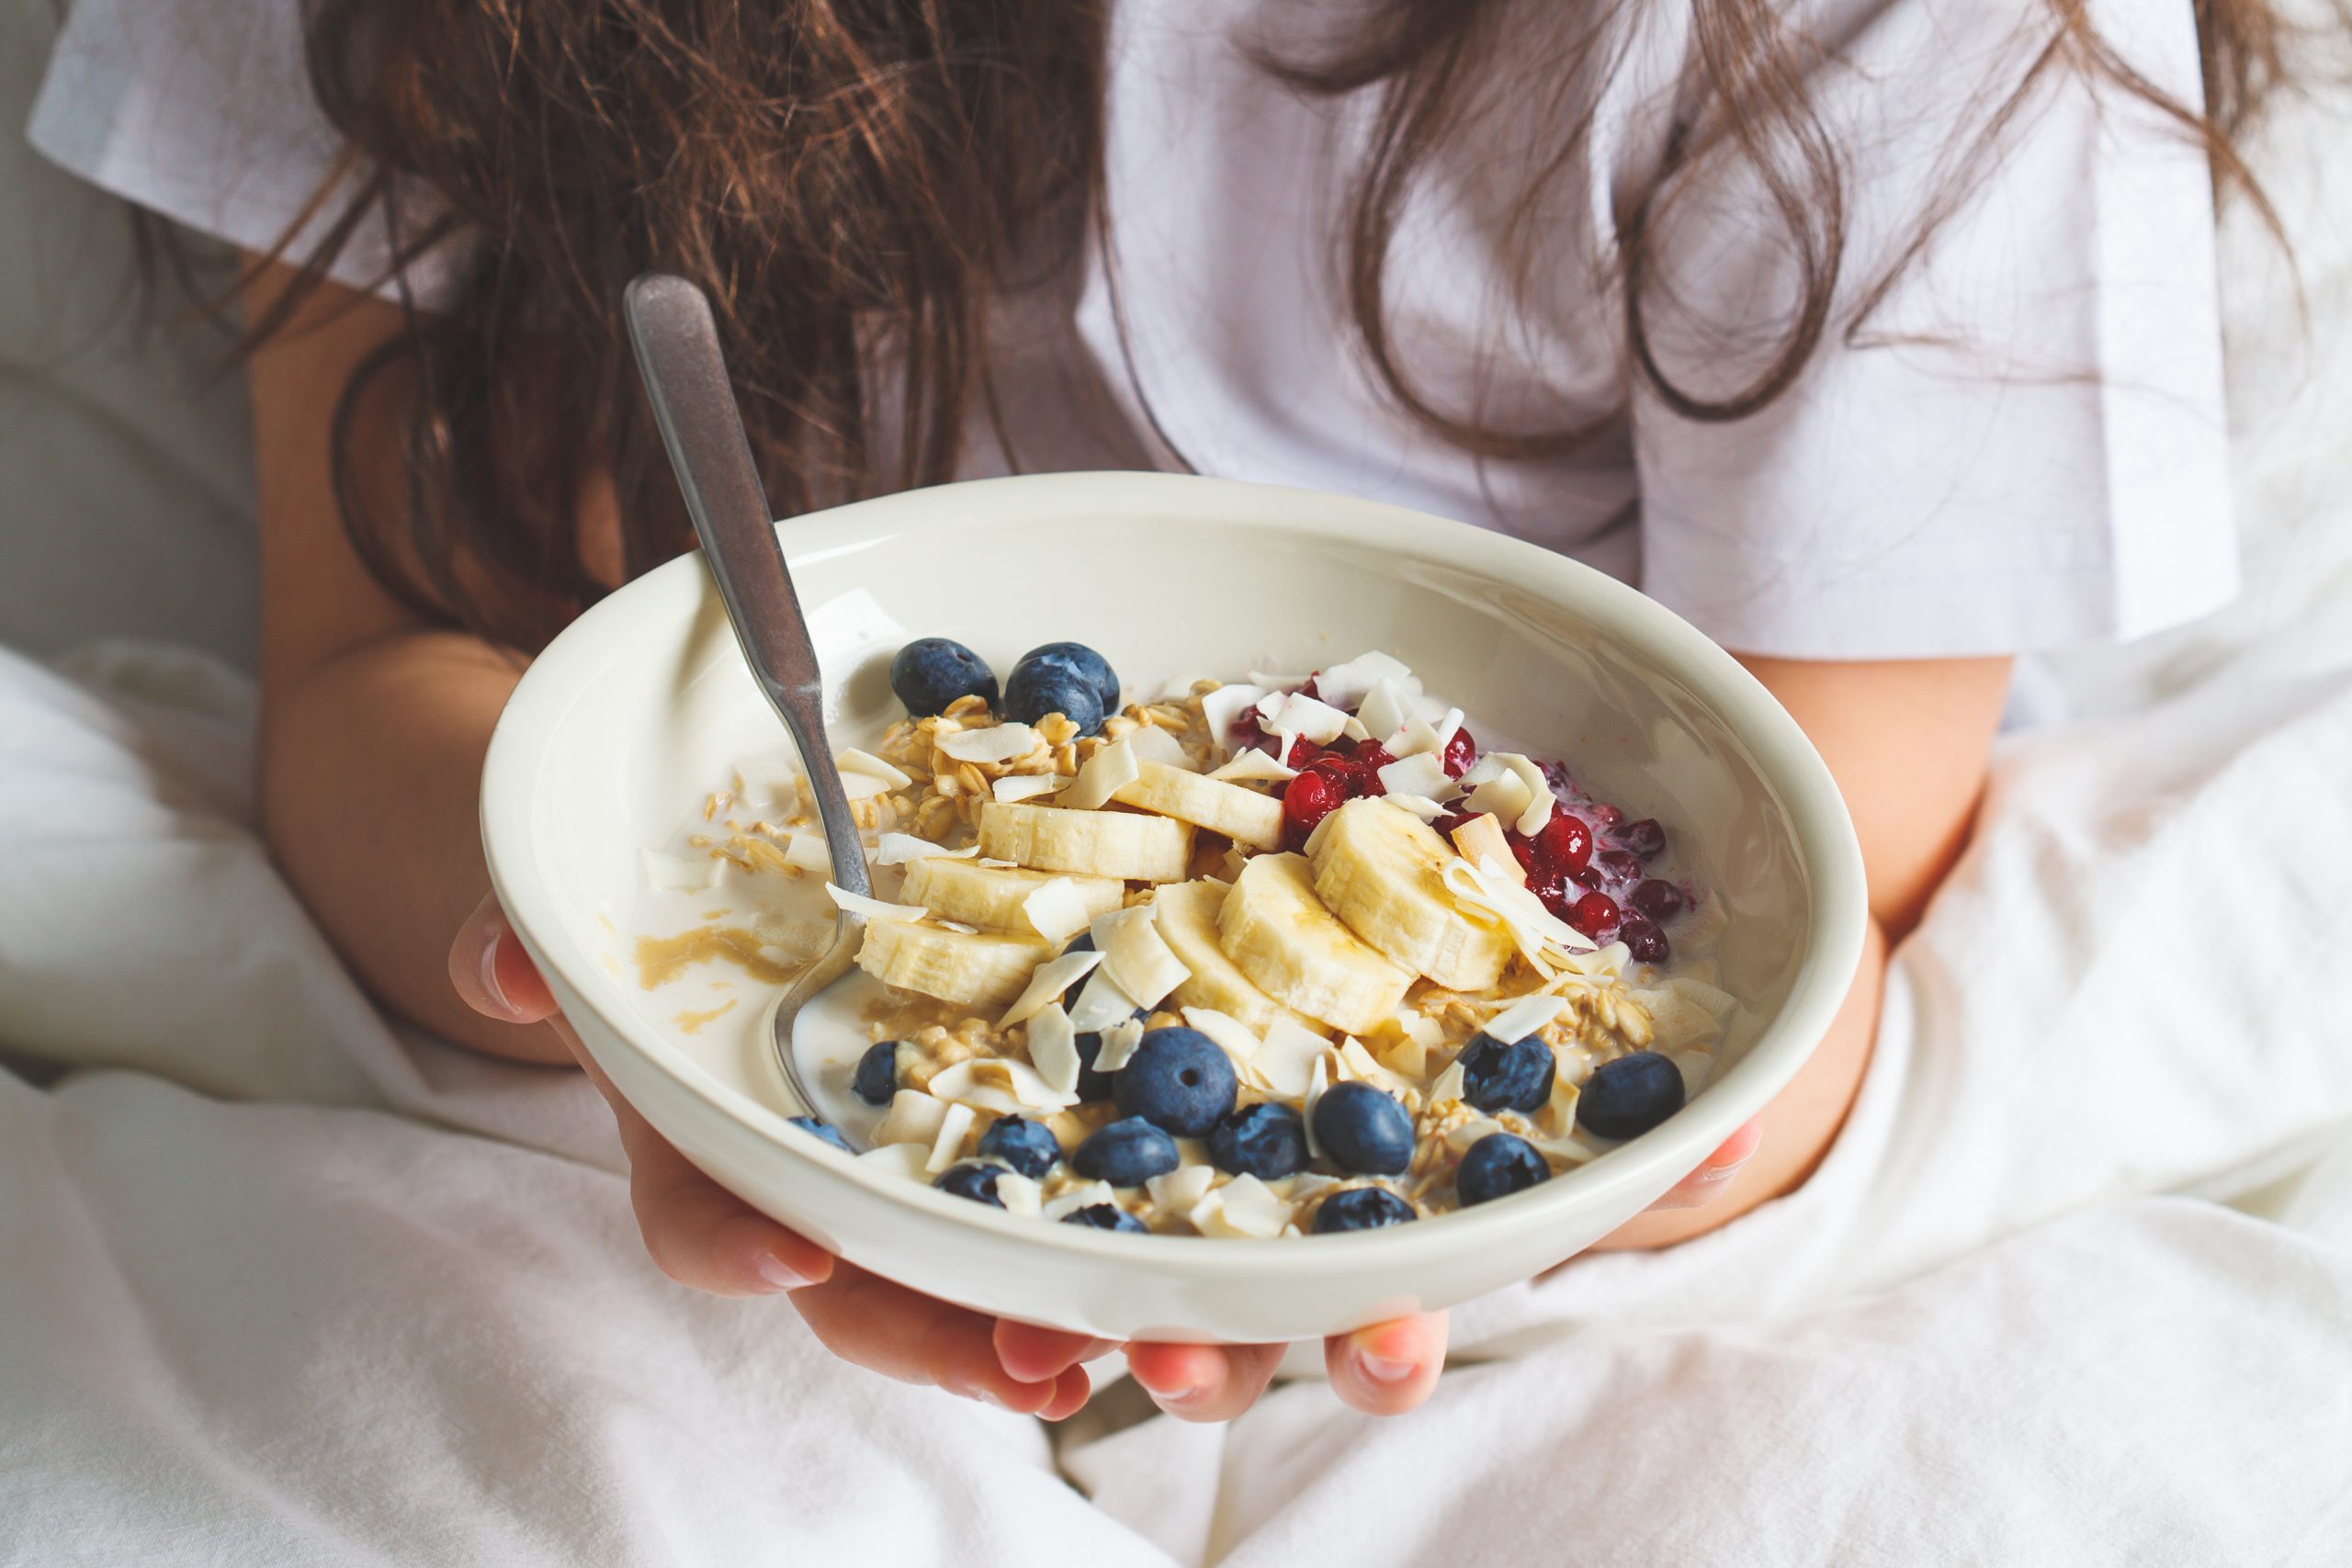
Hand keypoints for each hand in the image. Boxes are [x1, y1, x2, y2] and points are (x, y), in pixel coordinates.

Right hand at [447, 893, 1757, 1421]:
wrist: (784, 787)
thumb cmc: (710, 842)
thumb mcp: (630, 861)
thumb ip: (569, 918)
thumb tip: (497, 957)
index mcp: (769, 1106)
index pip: (734, 1204)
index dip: (751, 1240)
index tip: (792, 1256)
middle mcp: (901, 1143)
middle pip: (935, 1283)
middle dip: (996, 1337)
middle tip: (1054, 1363)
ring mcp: (1035, 1120)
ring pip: (1096, 1256)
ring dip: (1177, 1321)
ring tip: (1241, 1355)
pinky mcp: (1167, 1078)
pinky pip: (1228, 1170)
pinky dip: (1304, 1234)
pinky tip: (1386, 1275)